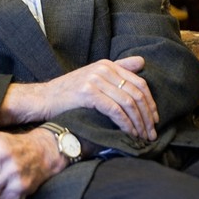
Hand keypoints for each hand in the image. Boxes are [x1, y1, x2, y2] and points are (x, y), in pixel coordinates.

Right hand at [42, 56, 157, 139]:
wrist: (44, 99)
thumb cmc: (69, 92)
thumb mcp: (94, 77)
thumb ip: (118, 69)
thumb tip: (142, 61)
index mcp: (107, 65)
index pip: (140, 83)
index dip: (150, 103)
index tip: (154, 120)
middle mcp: (102, 69)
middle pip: (136, 94)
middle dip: (147, 116)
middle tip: (151, 133)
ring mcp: (95, 80)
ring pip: (128, 103)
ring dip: (138, 123)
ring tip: (142, 137)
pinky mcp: (88, 93)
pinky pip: (115, 110)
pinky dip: (126, 124)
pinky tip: (129, 133)